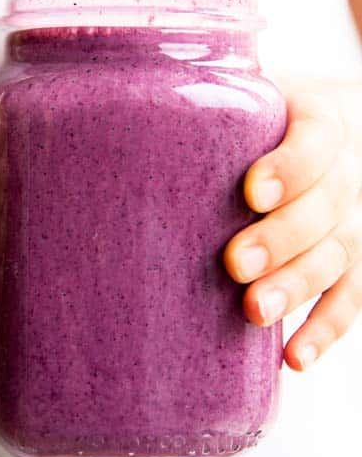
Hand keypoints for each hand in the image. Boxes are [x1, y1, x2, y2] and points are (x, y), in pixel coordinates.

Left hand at [224, 80, 361, 370]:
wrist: (344, 133)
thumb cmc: (275, 119)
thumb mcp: (260, 99)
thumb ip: (218, 108)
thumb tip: (118, 106)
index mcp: (325, 122)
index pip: (315, 144)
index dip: (288, 169)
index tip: (252, 191)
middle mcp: (349, 176)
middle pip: (324, 208)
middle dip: (280, 238)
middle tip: (235, 263)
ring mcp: (357, 222)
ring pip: (338, 257)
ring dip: (296, 287)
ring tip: (255, 311)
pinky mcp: (357, 263)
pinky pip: (350, 300)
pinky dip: (325, 331)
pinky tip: (293, 357)